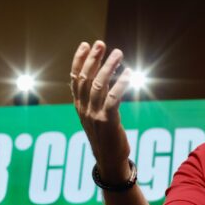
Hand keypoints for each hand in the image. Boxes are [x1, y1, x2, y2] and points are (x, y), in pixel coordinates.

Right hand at [70, 40, 132, 182]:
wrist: (109, 161)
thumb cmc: (106, 137)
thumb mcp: (97, 116)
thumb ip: (98, 98)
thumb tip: (104, 77)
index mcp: (79, 106)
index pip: (75, 78)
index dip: (79, 60)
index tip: (85, 44)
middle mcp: (83, 109)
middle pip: (85, 78)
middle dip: (93, 59)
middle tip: (101, 43)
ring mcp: (94, 115)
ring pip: (98, 85)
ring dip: (108, 67)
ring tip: (117, 53)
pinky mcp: (107, 121)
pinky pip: (113, 98)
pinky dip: (121, 84)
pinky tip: (128, 73)